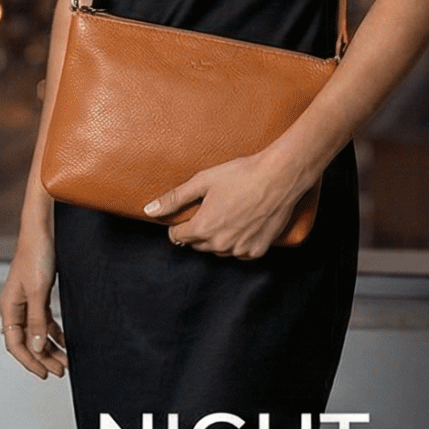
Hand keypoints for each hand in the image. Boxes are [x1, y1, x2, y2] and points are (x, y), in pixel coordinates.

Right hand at [0, 219, 66, 378]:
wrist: (42, 232)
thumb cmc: (36, 256)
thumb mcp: (38, 292)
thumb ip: (36, 320)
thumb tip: (34, 346)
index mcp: (9, 307)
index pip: (15, 344)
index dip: (29, 361)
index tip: (45, 373)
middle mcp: (15, 307)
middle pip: (26, 341)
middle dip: (43, 358)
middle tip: (61, 371)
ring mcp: (26, 302)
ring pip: (36, 333)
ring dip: (49, 348)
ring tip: (66, 361)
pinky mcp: (38, 295)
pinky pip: (43, 321)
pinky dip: (53, 333)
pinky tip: (65, 341)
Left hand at [145, 149, 316, 260]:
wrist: (280, 177)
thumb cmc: (240, 175)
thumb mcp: (202, 182)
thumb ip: (174, 199)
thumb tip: (149, 211)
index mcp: (203, 228)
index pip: (177, 236)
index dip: (179, 223)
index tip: (187, 213)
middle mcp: (221, 244)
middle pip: (197, 244)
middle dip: (197, 230)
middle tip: (209, 210)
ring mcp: (241, 250)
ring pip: (218, 250)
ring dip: (217, 238)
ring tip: (227, 214)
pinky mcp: (258, 251)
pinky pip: (239, 253)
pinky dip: (237, 242)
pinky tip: (242, 224)